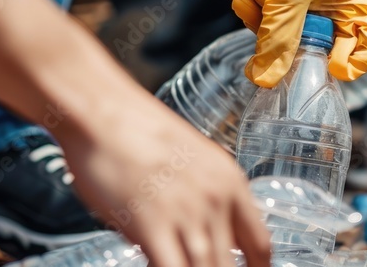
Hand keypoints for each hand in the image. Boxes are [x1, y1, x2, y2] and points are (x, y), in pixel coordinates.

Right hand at [59, 95, 270, 266]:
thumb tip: (208, 234)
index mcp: (230, 184)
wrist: (105, 115)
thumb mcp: (193, 160)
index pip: (260, 244)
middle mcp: (216, 201)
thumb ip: (206, 198)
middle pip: (231, 265)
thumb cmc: (139, 134)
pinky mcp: (152, 226)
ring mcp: (186, 214)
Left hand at [206, 0, 366, 86]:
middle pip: (325, 47)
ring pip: (293, 44)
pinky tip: (243, 0)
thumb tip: (266, 82)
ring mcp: (306, 8)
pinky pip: (272, 35)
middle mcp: (334, 4)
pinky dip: (255, 21)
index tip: (332, 71)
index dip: (354, 61)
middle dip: (296, 47)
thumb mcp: (284, 2)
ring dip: (267, 30)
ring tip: (250, 5)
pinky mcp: (280, 11)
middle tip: (279, 50)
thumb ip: (279, 45)